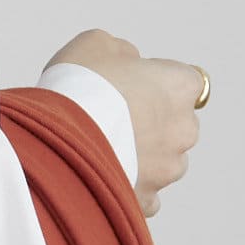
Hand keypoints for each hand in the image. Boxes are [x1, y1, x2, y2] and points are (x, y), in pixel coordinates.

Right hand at [44, 29, 204, 217]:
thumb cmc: (78, 88)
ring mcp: (167, 169)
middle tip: (110, 119)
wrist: (58, 140)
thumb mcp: (95, 44)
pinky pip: (143, 194)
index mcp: (180, 85)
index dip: (156, 83)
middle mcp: (184, 129)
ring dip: (140, 158)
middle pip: (175, 125)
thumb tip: (126, 62)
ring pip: (162, 163)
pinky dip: (127, 187)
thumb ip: (122, 52)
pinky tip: (100, 176)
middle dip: (150, 124)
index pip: (186, 82)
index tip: (130, 86)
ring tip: (101, 151)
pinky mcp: (146, 200)